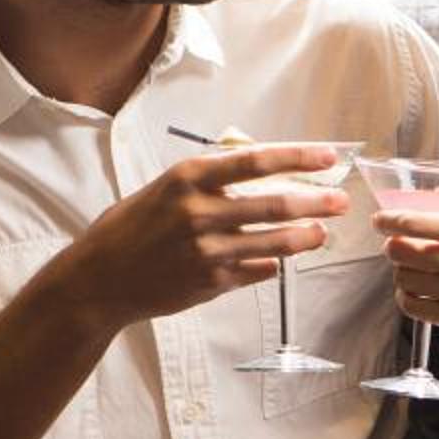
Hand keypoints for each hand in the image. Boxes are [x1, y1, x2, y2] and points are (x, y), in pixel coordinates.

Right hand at [62, 145, 350, 330]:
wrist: (98, 279)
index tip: (328, 155)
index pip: (255, 161)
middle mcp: (198, 212)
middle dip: (315, 202)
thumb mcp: (164, 188)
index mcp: (187, 178)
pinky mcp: (210, 283)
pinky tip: (280, 260)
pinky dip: (271, 265)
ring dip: (305, 237)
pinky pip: (256, 271)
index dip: (298, 157)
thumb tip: (258, 172)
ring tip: (322, 233)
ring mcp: (206, 250)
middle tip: (341, 201)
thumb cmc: (131, 227)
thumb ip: (208, 181)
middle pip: (274, 203)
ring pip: (273, 243)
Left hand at [371, 210, 438, 348]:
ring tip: (413, 270)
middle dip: (393, 246)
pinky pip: (414, 307)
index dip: (388, 221)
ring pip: (404, 278)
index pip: (413, 221)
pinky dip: (408, 297)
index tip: (380, 220)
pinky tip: (417, 293)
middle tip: (399, 246)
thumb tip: (430, 220)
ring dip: (402, 272)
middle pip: (400, 251)